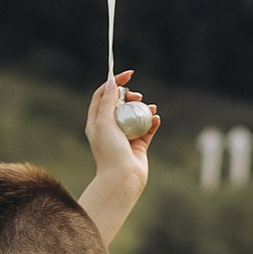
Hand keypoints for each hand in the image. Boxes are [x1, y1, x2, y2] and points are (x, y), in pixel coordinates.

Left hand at [84, 72, 158, 220]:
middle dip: (131, 96)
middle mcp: (110, 128)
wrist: (122, 178)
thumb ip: (108, 101)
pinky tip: (155, 119)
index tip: (128, 75)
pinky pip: (147, 127)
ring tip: (150, 108)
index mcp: (97, 122)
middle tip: (137, 97)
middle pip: (121, 103)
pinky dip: (152, 121)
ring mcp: (125, 136)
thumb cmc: (110, 151)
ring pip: (136, 114)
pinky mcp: (139, 144)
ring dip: (144, 108)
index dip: (114, 82)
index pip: (104, 95)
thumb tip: (111, 82)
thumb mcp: (104, 122)